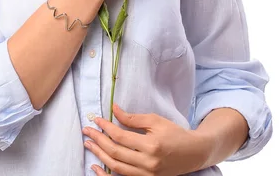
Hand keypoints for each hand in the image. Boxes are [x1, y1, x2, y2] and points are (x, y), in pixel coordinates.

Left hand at [82, 104, 210, 175]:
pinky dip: (107, 174)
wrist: (193, 153)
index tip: (96, 119)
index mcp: (151, 145)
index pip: (121, 137)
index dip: (106, 127)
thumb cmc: (175, 133)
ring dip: (99, 155)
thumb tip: (114, 110)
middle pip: (115, 152)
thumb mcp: (156, 120)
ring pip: (116, 167)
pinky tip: (96, 167)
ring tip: (89, 144)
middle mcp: (148, 163)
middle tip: (86, 130)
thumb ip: (133, 118)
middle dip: (98, 140)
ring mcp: (147, 174)